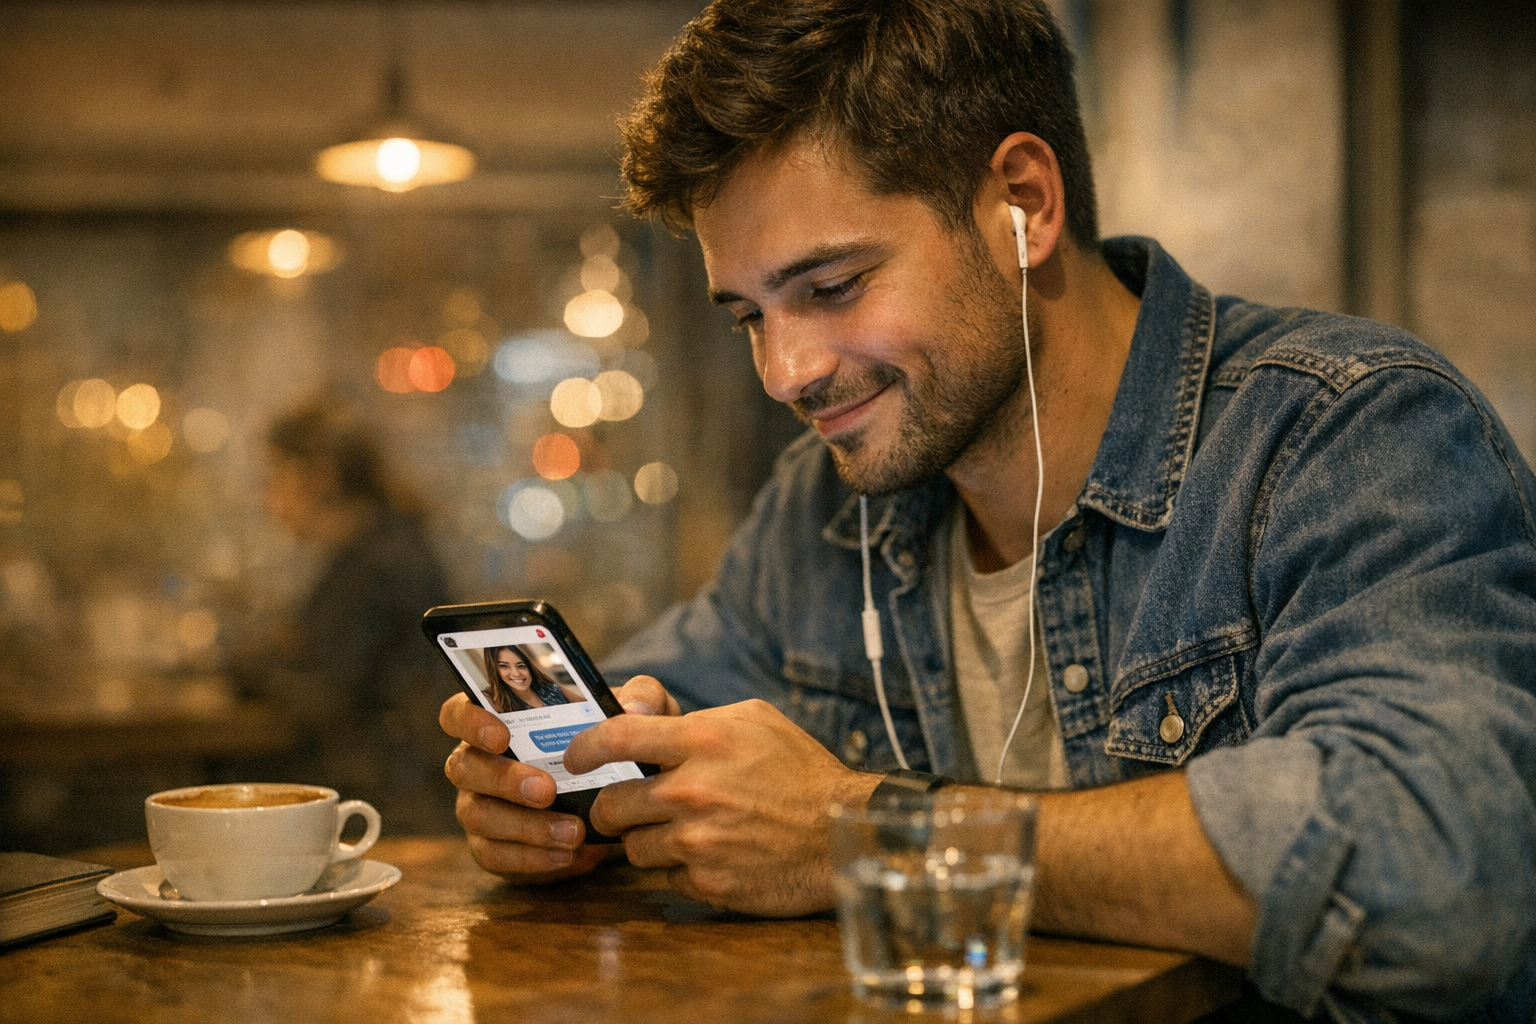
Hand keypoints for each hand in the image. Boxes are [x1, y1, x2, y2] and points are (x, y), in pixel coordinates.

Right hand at [439, 675, 679, 881]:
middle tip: (547, 790)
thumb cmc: (618, 742)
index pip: (458, 713)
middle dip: (504, 780)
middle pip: (465, 768)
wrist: (626, 795)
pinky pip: (495, 856)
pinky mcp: (493, 847)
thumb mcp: (640, 713)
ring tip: (572, 833)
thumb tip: (636, 708)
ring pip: (479, 817)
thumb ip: (642, 697)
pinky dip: (531, 858)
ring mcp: (480, 807)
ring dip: (524, 827)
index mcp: (498, 721)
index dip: (469, 721)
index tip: (501, 734)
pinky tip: (568, 857)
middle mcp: (478, 763)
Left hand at [565, 698, 880, 916]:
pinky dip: (681, 869)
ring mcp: (697, 842)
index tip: (574, 759)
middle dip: (612, 808)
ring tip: (683, 832)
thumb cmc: (801, 771)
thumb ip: (696, 719)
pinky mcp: (708, 883)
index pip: (616, 737)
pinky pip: (667, 877)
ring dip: (648, 841)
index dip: (583, 748)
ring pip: (633, 847)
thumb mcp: (755, 720)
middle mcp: (692, 790)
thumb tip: (643, 719)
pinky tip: (713, 856)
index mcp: (703, 741)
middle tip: (626, 808)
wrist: (845, 834)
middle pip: (610, 804)